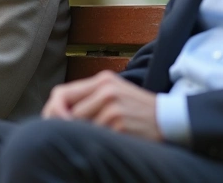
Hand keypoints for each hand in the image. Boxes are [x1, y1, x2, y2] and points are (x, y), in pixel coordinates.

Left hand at [42, 71, 161, 141]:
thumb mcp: (115, 94)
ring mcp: (112, 106)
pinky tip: (113, 140)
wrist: (170, 119)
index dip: (52, 110)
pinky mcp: (119, 124)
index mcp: (102, 80)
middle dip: (65, 126)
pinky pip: (95, 136)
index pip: (62, 92)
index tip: (51, 123)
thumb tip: (56, 113)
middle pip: (66, 111)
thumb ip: (89, 98)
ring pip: (79, 126)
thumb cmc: (139, 110)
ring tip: (102, 135)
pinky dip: (100, 141)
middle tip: (70, 136)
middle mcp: (106, 90)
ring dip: (86, 135)